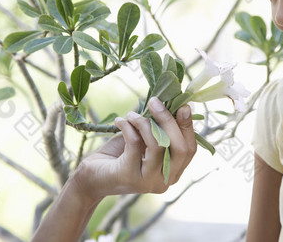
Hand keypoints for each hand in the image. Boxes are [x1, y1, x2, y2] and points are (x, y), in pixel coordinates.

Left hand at [71, 97, 196, 201]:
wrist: (92, 175)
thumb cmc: (120, 155)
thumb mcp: (144, 140)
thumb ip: (158, 129)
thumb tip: (170, 102)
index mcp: (173, 172)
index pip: (190, 149)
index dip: (188, 126)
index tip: (183, 105)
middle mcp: (165, 181)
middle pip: (179, 148)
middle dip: (168, 120)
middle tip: (154, 101)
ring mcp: (148, 182)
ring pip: (158, 145)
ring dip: (144, 122)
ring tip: (131, 114)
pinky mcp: (129, 177)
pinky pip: (135, 143)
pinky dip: (128, 126)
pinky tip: (120, 121)